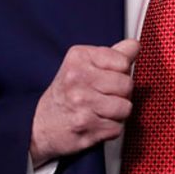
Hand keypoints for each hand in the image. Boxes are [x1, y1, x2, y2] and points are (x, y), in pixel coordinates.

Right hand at [30, 39, 138, 165]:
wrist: (39, 124)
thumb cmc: (66, 92)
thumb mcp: (83, 65)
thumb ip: (113, 54)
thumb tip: (135, 45)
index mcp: (78, 58)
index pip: (123, 62)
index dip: (121, 72)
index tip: (107, 76)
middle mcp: (77, 79)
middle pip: (127, 85)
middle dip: (121, 93)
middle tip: (105, 95)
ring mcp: (81, 105)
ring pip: (125, 108)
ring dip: (118, 113)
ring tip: (102, 110)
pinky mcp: (86, 128)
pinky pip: (117, 128)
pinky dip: (110, 128)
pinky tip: (96, 123)